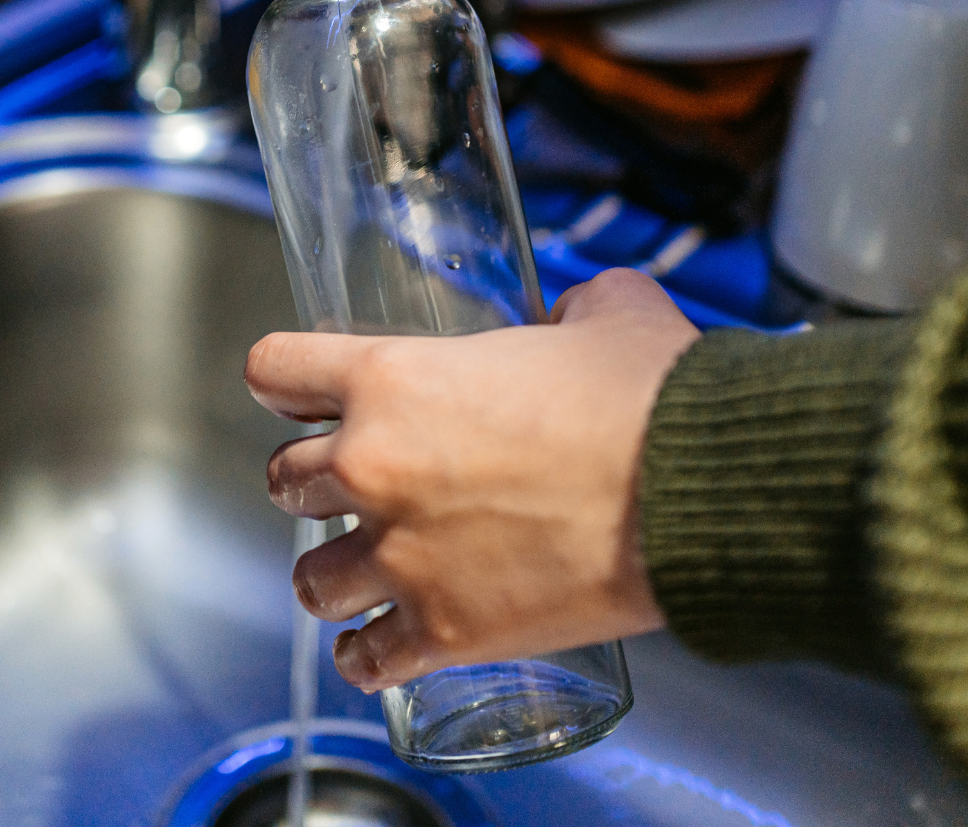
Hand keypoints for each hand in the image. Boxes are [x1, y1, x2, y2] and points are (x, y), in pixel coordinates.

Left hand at [245, 268, 699, 692]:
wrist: (691, 488)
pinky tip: (381, 643)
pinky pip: (366, 659)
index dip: (283, 377)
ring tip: (359, 567)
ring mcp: (402, 558)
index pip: (276, 368)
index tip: (293, 390)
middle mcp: (375, 467)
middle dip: (311, 477)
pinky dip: (368, 652)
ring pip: (311, 577)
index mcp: (393, 378)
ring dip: (332, 568)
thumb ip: (567, 308)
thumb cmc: (648, 395)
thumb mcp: (605, 310)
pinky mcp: (444, 634)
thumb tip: (569, 321)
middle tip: (351, 480)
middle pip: (282, 477)